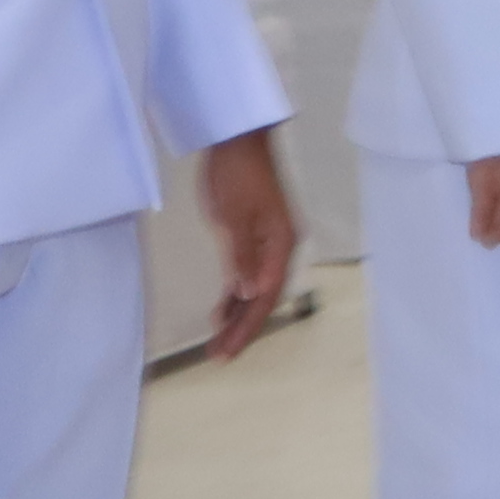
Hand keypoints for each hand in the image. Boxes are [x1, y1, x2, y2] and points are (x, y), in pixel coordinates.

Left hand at [192, 130, 296, 362]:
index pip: (265, 295)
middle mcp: (279, 248)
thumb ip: (241, 256)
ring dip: (238, 316)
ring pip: (255, 289)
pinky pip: (246, 274)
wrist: (237, 142)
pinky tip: (222, 310)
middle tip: (220, 356)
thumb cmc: (237, 174)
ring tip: (218, 341)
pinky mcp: (252, 236)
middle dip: (243, 329)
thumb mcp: (234, 216)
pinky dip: (234, 295)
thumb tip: (247, 293)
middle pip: (264, 297)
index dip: (248, 326)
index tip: (228, 351)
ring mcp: (267, 243)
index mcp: (281, 244)